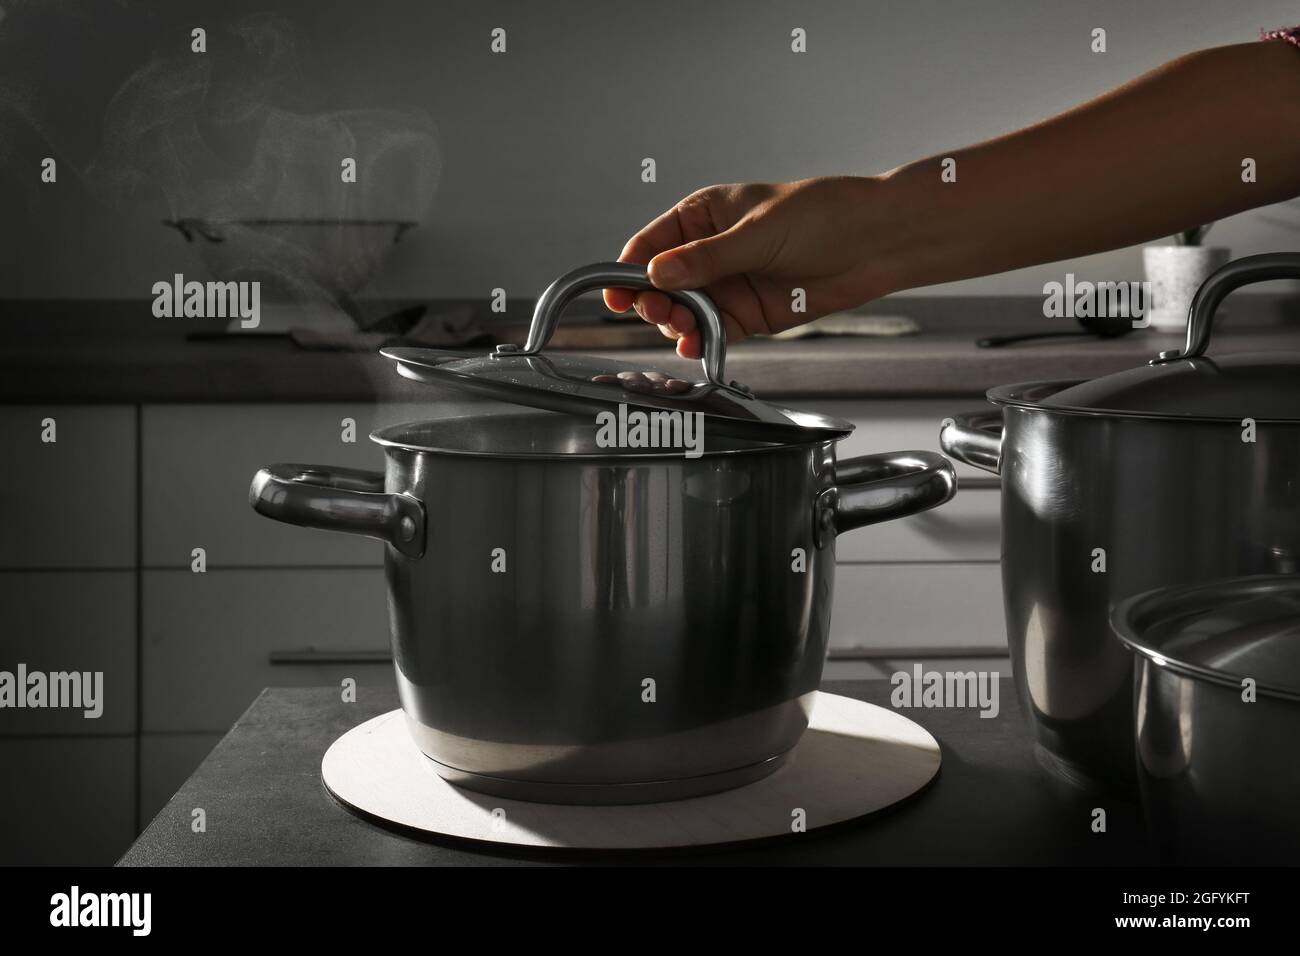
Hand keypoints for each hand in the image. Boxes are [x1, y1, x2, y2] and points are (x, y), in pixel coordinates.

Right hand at [603, 176, 892, 358]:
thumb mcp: (757, 232)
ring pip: (683, 312)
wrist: (874, 242)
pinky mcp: (747, 315)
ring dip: (675, 323)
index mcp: (703, 216)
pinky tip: (693, 344)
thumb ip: (706, 259)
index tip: (617, 294)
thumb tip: (658, 273)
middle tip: (657, 312)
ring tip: (680, 328)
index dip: (629, 270)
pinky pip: (711, 332)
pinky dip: (699, 341)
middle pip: (661, 284)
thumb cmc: (822, 215)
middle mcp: (709, 252)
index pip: (651, 244)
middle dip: (653, 301)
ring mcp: (728, 285)